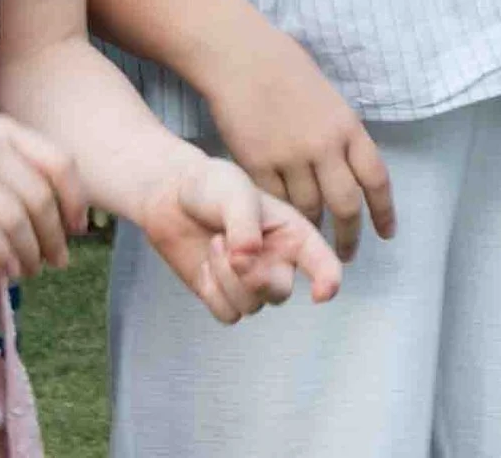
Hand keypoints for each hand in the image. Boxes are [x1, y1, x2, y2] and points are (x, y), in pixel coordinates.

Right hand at [0, 116, 84, 278]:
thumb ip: (3, 167)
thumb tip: (41, 211)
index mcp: (3, 129)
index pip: (60, 163)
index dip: (75, 199)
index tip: (78, 228)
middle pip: (41, 198)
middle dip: (55, 235)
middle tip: (59, 261)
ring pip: (17, 220)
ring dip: (30, 252)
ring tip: (31, 271)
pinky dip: (3, 256)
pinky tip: (6, 270)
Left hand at [138, 153, 342, 323]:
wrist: (172, 198)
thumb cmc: (212, 186)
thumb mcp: (235, 192)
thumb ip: (245, 224)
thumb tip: (247, 259)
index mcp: (293, 233)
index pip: (323, 262)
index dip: (328, 280)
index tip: (322, 293)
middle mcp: (278, 261)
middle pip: (279, 293)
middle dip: (254, 279)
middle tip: (234, 255)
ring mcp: (251, 282)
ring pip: (250, 305)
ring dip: (225, 279)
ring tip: (215, 243)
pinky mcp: (224, 296)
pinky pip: (227, 314)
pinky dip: (212, 292)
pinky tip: (206, 265)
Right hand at [200, 26, 394, 261]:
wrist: (244, 58)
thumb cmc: (287, 71)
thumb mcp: (329, 100)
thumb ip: (341, 136)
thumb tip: (350, 170)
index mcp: (348, 126)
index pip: (376, 178)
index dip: (384, 211)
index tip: (387, 233)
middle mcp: (325, 145)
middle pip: (345, 205)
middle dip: (348, 236)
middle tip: (345, 255)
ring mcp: (291, 156)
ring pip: (308, 210)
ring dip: (311, 230)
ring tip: (310, 242)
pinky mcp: (258, 164)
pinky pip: (274, 202)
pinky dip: (279, 217)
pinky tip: (280, 226)